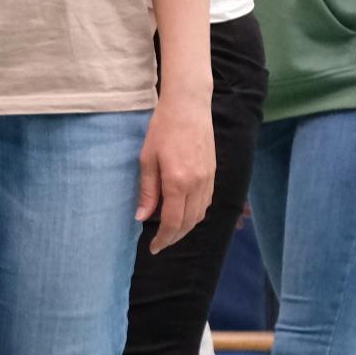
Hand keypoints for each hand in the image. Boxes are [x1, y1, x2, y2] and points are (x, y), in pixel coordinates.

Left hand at [137, 91, 214, 254]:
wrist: (189, 106)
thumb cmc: (162, 129)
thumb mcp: (147, 159)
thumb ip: (147, 191)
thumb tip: (142, 217)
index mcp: (177, 182)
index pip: (172, 222)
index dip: (163, 239)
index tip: (153, 248)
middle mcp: (197, 184)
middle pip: (188, 223)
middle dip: (174, 237)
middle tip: (160, 244)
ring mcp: (208, 179)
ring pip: (200, 214)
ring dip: (186, 227)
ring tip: (170, 231)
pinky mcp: (213, 173)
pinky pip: (206, 202)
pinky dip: (196, 213)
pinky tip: (184, 212)